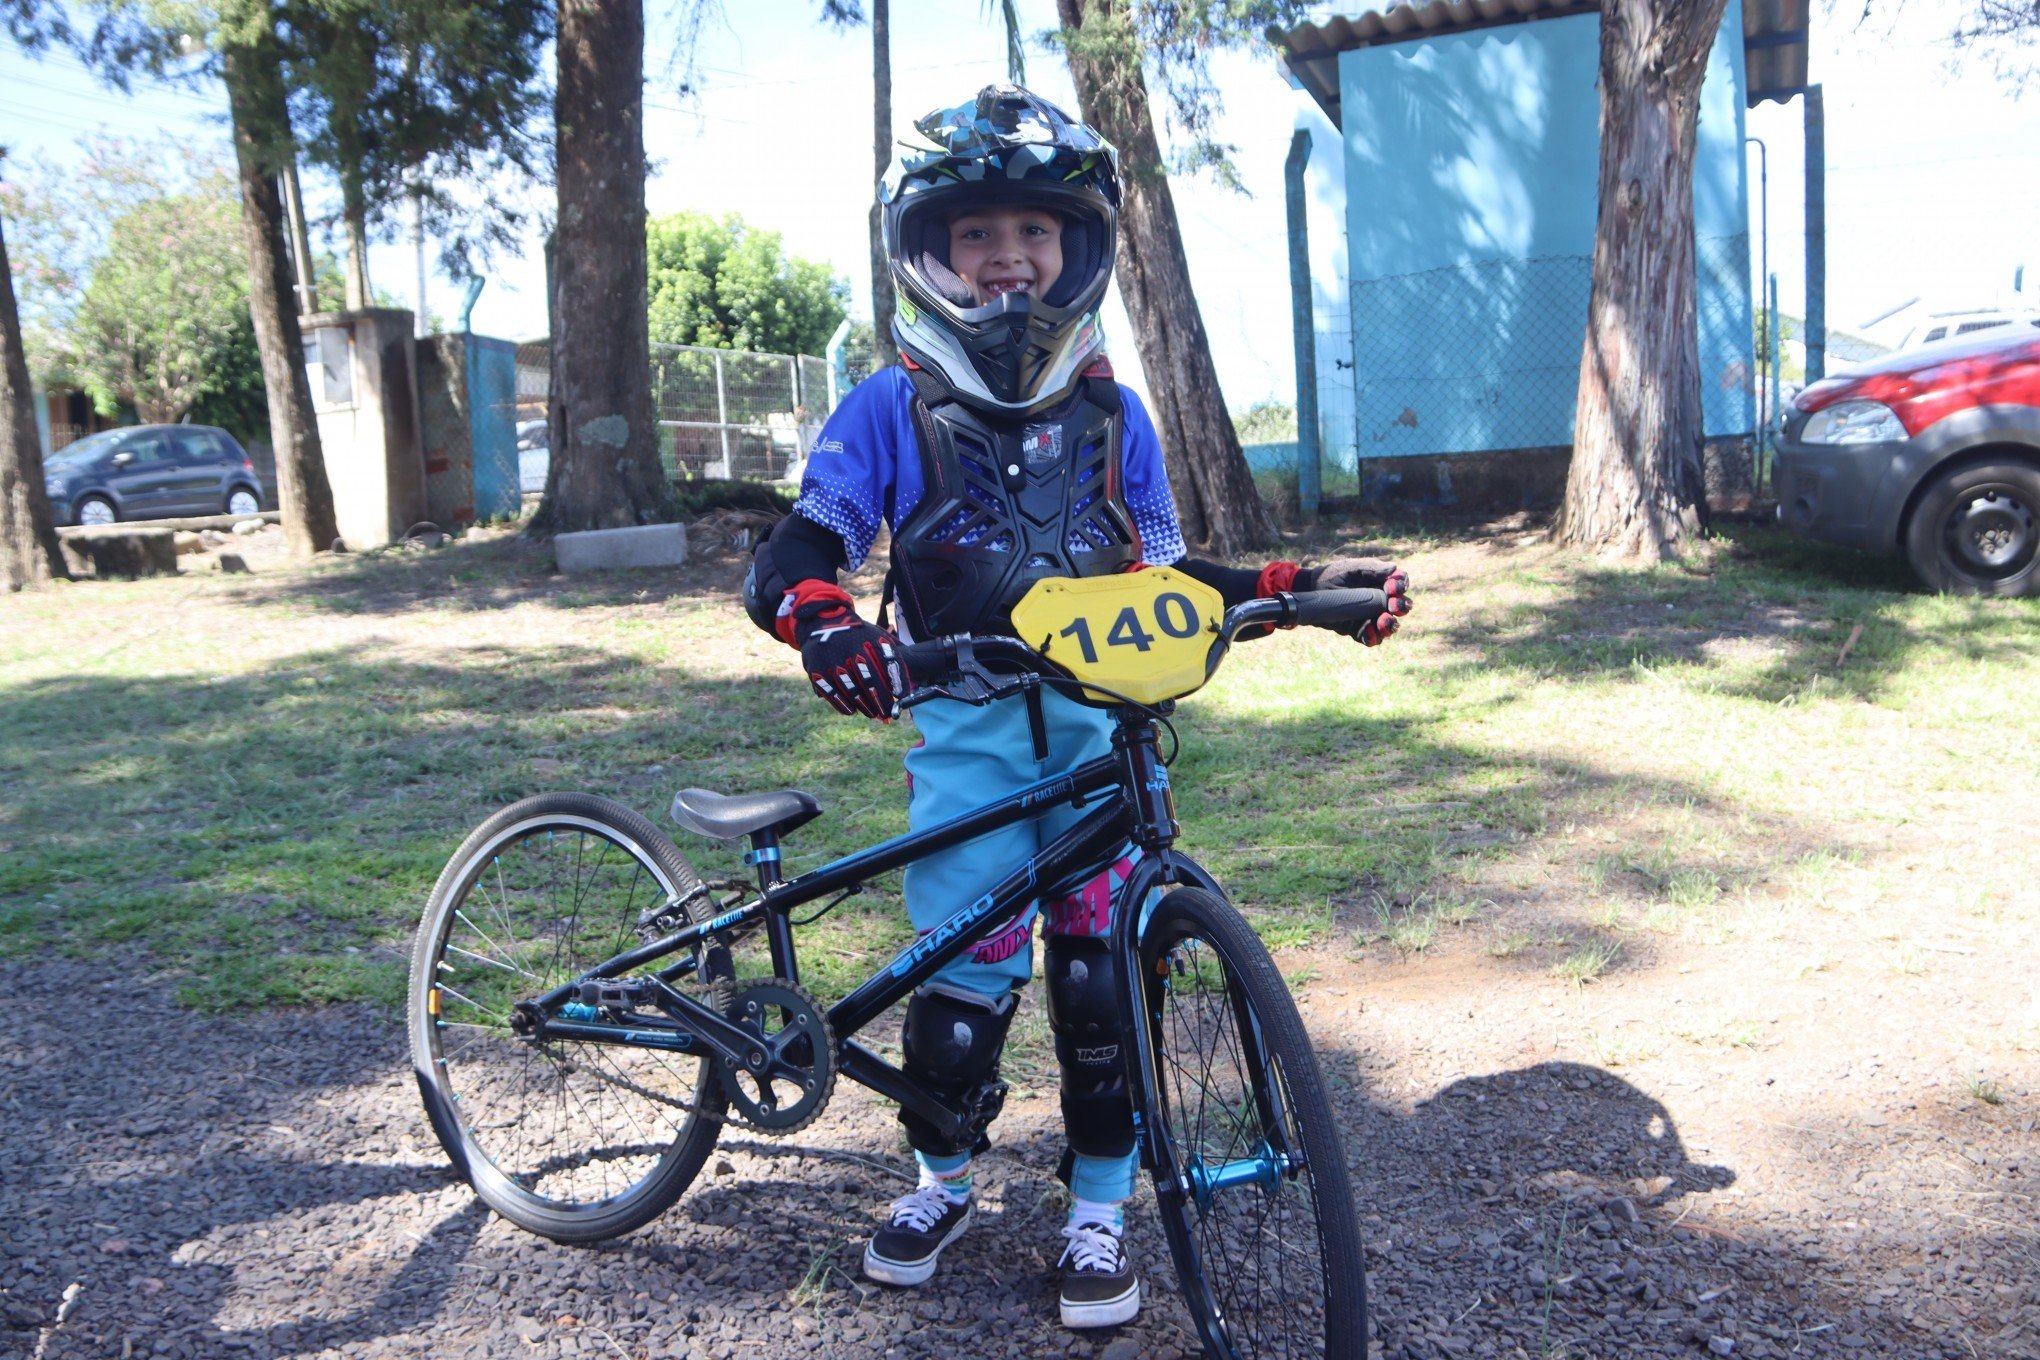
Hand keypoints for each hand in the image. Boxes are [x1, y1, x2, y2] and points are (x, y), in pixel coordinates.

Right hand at [778, 582, 908, 718]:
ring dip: (865, 706)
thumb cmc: (856, 635)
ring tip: (873, 713)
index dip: (897, 680)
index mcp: (870, 638)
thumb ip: (892, 654)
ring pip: (853, 691)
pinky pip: (833, 694)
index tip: (902, 695)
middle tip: (888, 713)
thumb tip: (911, 680)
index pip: (888, 661)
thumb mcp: (876, 635)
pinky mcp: (817, 671)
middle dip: (882, 700)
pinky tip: (852, 710)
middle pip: (871, 681)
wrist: (821, 623)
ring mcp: (833, 660)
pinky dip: (844, 705)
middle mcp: (852, 648)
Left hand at [1296, 557, 1411, 645]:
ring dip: (1390, 625)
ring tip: (1383, 621)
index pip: (1400, 584)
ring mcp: (1371, 617)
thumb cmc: (1334, 575)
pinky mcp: (1359, 630)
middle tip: (1393, 605)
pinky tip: (1369, 632)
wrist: (1312, 589)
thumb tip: (1394, 568)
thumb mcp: (1352, 568)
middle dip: (1401, 606)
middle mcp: (1381, 601)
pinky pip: (1371, 638)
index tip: (1391, 587)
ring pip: (1389, 625)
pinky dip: (1373, 637)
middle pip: (1401, 607)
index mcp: (1383, 583)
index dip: (1401, 586)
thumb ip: (1372, 568)